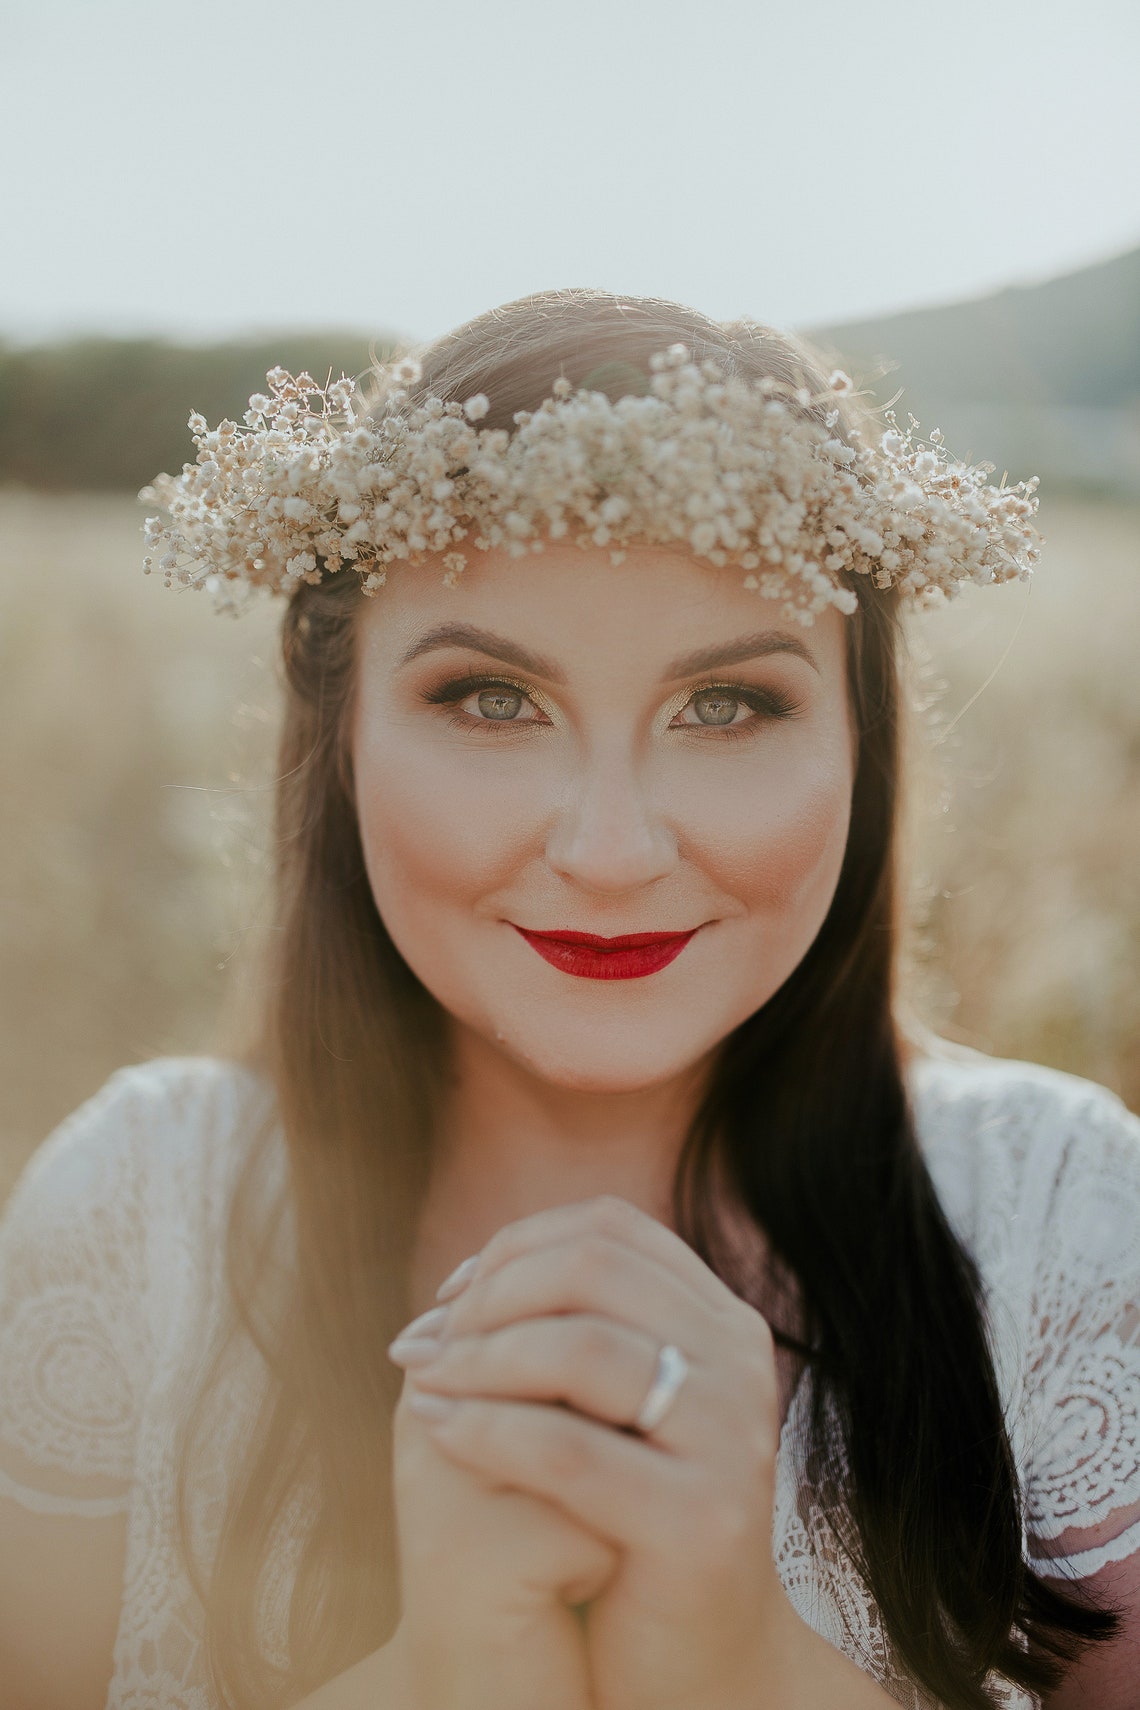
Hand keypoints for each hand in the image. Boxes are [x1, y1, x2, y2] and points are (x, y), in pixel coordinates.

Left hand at [389, 1196, 791, 1709]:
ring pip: (582, 1348)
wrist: (699, 1664)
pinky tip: (439, 1432)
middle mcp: (742, 1364)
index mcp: (724, 1324)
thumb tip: (456, 1280)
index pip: (612, 1229)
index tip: (454, 1294)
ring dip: (481, 1356)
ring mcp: (731, 1440)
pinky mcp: (703, 1522)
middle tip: (429, 1338)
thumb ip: (572, 1334)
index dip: (518, 1244)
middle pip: (594, 1269)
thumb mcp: (616, 1411)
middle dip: (492, 1294)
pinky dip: (488, 1430)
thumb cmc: (634, 1525)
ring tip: (424, 1382)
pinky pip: (569, 1450)